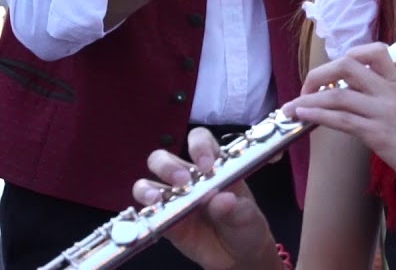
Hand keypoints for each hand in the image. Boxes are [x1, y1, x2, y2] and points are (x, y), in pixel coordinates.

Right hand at [132, 128, 280, 269]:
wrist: (239, 256)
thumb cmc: (246, 225)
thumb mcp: (249, 216)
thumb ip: (237, 208)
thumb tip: (222, 199)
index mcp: (214, 166)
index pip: (201, 141)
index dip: (200, 147)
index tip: (206, 165)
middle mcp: (190, 178)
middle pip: (165, 157)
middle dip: (169, 166)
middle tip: (183, 181)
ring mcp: (174, 198)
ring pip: (148, 180)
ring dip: (150, 186)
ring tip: (161, 198)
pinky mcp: (164, 219)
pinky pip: (146, 209)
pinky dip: (145, 208)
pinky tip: (155, 212)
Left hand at [283, 43, 395, 197]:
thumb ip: (387, 103)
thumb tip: (362, 104)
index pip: (375, 51)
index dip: (349, 54)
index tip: (334, 72)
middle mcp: (390, 93)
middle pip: (348, 65)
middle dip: (319, 74)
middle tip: (306, 89)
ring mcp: (383, 112)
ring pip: (338, 95)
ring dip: (308, 100)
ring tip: (290, 108)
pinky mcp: (378, 133)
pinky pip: (342, 119)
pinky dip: (317, 116)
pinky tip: (302, 117)